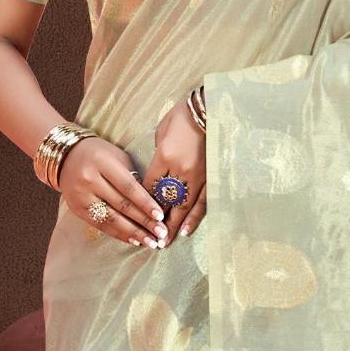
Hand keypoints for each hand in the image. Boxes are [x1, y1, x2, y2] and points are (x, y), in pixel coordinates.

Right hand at [58, 136, 168, 248]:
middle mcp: (89, 180)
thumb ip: (134, 177)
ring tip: (151, 242)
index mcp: (102, 163)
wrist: (65, 157)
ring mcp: (81, 196)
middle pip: (121, 205)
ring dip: (133, 233)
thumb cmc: (99, 155)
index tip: (160, 217)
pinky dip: (119, 233)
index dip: (145, 203)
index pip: (128, 187)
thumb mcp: (118, 158)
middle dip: (144, 222)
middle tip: (161, 234)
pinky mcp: (77, 209)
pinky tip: (133, 240)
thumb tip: (153, 203)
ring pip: (111, 219)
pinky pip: (101, 225)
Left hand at [142, 94, 206, 243]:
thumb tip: (157, 171)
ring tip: (166, 241)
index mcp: (164, 156)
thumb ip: (158, 155)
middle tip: (150, 240)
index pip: (149, 186)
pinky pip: (202, 201)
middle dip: (156, 223)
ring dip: (174, 226)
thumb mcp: (162, 132)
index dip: (143, 203)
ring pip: (184, 207)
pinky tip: (187, 229)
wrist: (211, 109)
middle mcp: (181, 170)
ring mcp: (198, 175)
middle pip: (165, 202)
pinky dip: (194, 217)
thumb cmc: (183, 116)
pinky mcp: (211, 177)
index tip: (137, 215)